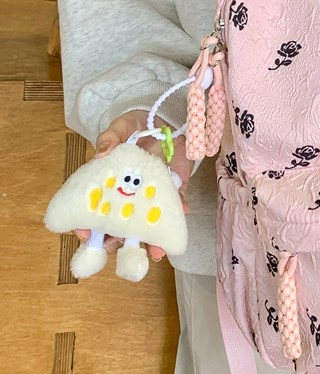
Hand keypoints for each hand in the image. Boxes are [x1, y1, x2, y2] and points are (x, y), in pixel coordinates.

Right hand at [74, 110, 192, 261]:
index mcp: (109, 183)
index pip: (94, 209)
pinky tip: (181, 215)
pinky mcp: (174, 187)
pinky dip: (179, 210)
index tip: (85, 234)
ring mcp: (152, 193)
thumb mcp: (120, 128)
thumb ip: (110, 138)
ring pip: (149, 222)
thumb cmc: (135, 127)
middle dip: (120, 241)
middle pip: (121, 224)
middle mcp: (130, 194)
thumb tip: (102, 153)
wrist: (165, 120)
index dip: (87, 224)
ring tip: (156, 252)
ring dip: (153, 239)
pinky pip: (176, 203)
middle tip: (121, 249)